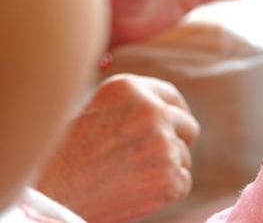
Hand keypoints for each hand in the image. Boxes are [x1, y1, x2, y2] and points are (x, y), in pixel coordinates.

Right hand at [36, 75, 199, 222]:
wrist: (51, 198)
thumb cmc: (66, 158)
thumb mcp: (97, 111)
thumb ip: (134, 105)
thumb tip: (169, 109)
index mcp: (129, 88)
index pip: (171, 96)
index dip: (175, 112)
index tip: (175, 124)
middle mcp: (151, 110)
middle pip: (187, 125)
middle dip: (175, 141)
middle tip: (150, 158)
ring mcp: (163, 143)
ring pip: (183, 156)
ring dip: (165, 168)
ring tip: (128, 177)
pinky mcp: (169, 176)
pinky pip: (183, 182)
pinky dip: (166, 191)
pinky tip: (136, 191)